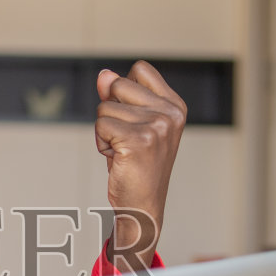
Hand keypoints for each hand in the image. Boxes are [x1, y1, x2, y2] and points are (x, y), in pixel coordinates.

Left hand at [94, 60, 185, 270]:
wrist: (142, 206)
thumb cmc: (135, 165)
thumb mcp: (130, 123)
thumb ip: (118, 95)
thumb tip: (103, 74)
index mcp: (175, 106)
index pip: (139, 69)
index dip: (124, 90)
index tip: (134, 118)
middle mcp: (170, 113)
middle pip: (117, 85)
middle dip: (111, 111)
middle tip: (126, 139)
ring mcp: (157, 126)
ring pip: (105, 107)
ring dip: (105, 131)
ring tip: (123, 151)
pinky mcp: (138, 140)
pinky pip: (101, 125)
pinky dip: (101, 143)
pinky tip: (118, 158)